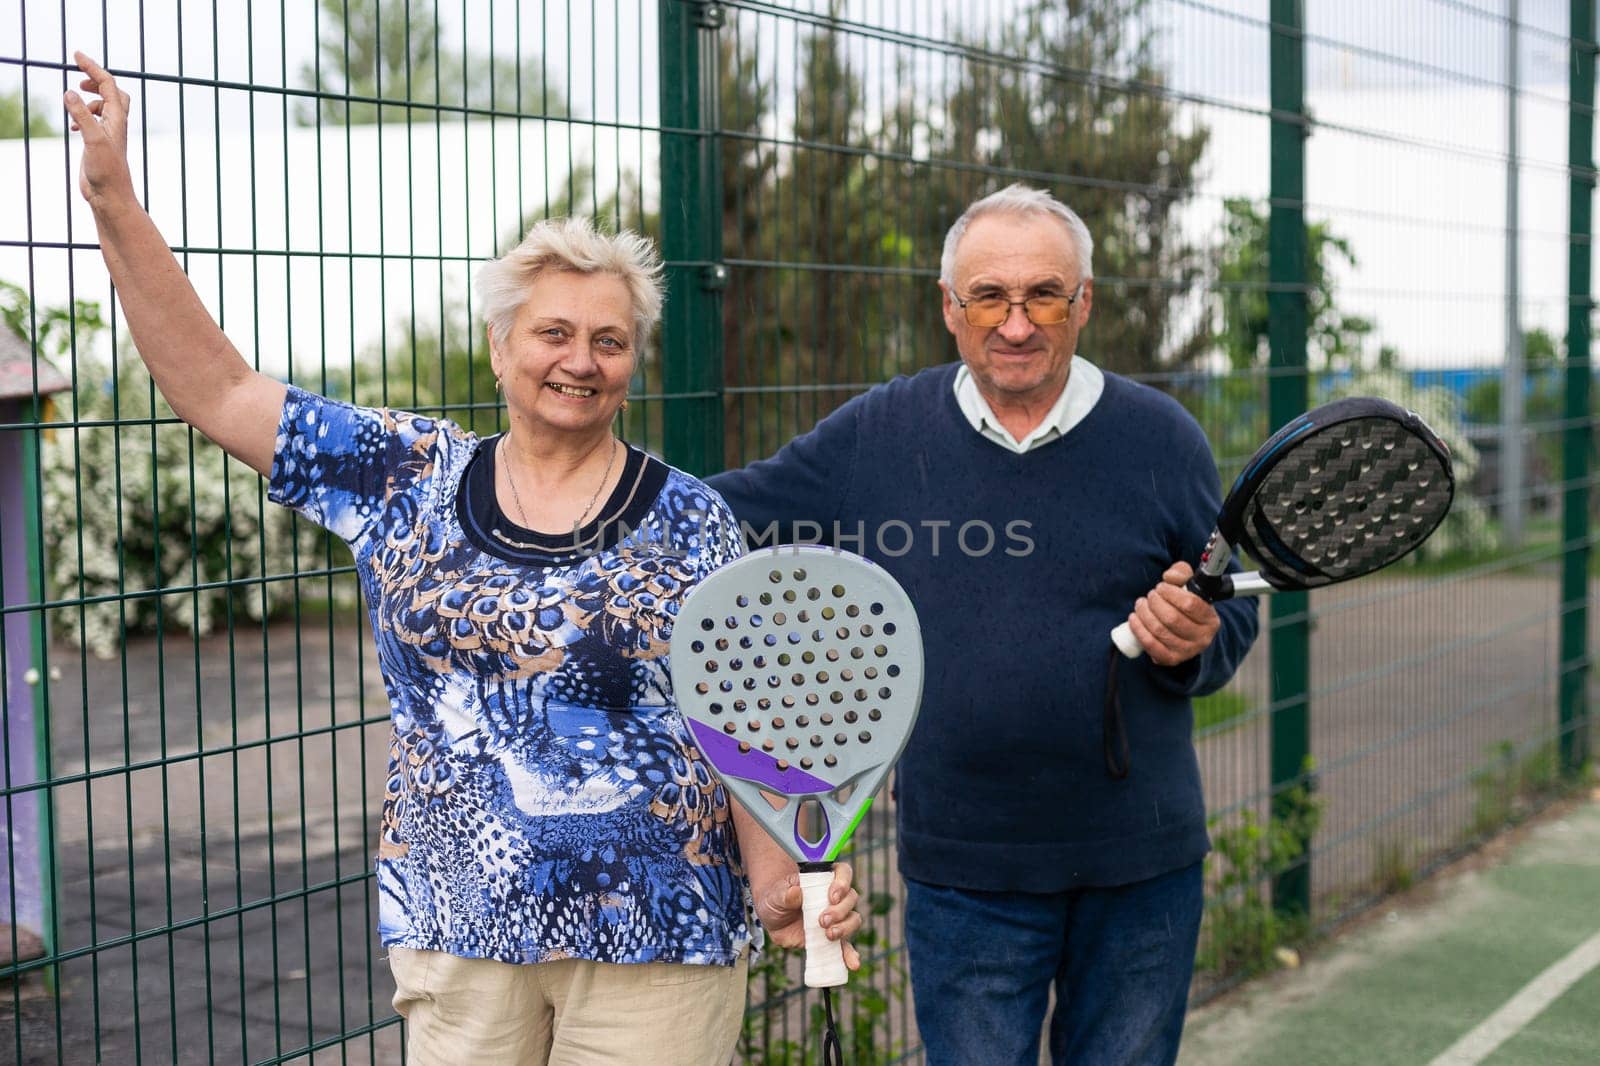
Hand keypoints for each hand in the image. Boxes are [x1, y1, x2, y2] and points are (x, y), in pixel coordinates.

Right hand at [62, 51, 135, 207]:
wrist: (110, 196)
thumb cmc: (107, 171)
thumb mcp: (93, 139)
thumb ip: (82, 115)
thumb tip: (70, 92)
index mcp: (117, 119)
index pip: (108, 84)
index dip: (93, 67)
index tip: (76, 55)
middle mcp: (116, 125)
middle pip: (113, 93)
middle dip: (97, 80)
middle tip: (80, 75)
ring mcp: (108, 135)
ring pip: (105, 108)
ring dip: (89, 99)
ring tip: (74, 102)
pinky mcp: (99, 145)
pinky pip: (94, 123)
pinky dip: (84, 116)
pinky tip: (73, 127)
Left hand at [752, 861, 863, 969]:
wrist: (773, 917)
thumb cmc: (776, 899)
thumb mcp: (775, 895)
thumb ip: (784, 894)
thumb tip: (796, 892)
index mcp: (823, 879)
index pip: (843, 872)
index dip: (842, 882)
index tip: (832, 896)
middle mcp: (834, 897)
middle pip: (851, 898)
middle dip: (840, 910)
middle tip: (822, 920)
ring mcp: (836, 918)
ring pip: (853, 919)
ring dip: (845, 928)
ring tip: (829, 935)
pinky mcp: (832, 937)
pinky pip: (846, 946)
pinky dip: (850, 954)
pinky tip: (853, 963)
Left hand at [1127, 561, 1220, 666]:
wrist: (1186, 631)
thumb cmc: (1186, 605)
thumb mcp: (1189, 585)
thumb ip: (1181, 573)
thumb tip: (1169, 577)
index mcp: (1211, 619)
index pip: (1190, 604)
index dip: (1170, 593)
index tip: (1161, 586)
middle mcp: (1202, 638)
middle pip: (1172, 618)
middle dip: (1155, 603)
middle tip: (1150, 596)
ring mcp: (1187, 651)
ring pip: (1160, 631)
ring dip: (1144, 614)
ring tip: (1140, 604)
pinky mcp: (1171, 659)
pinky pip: (1151, 646)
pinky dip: (1139, 630)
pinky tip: (1133, 619)